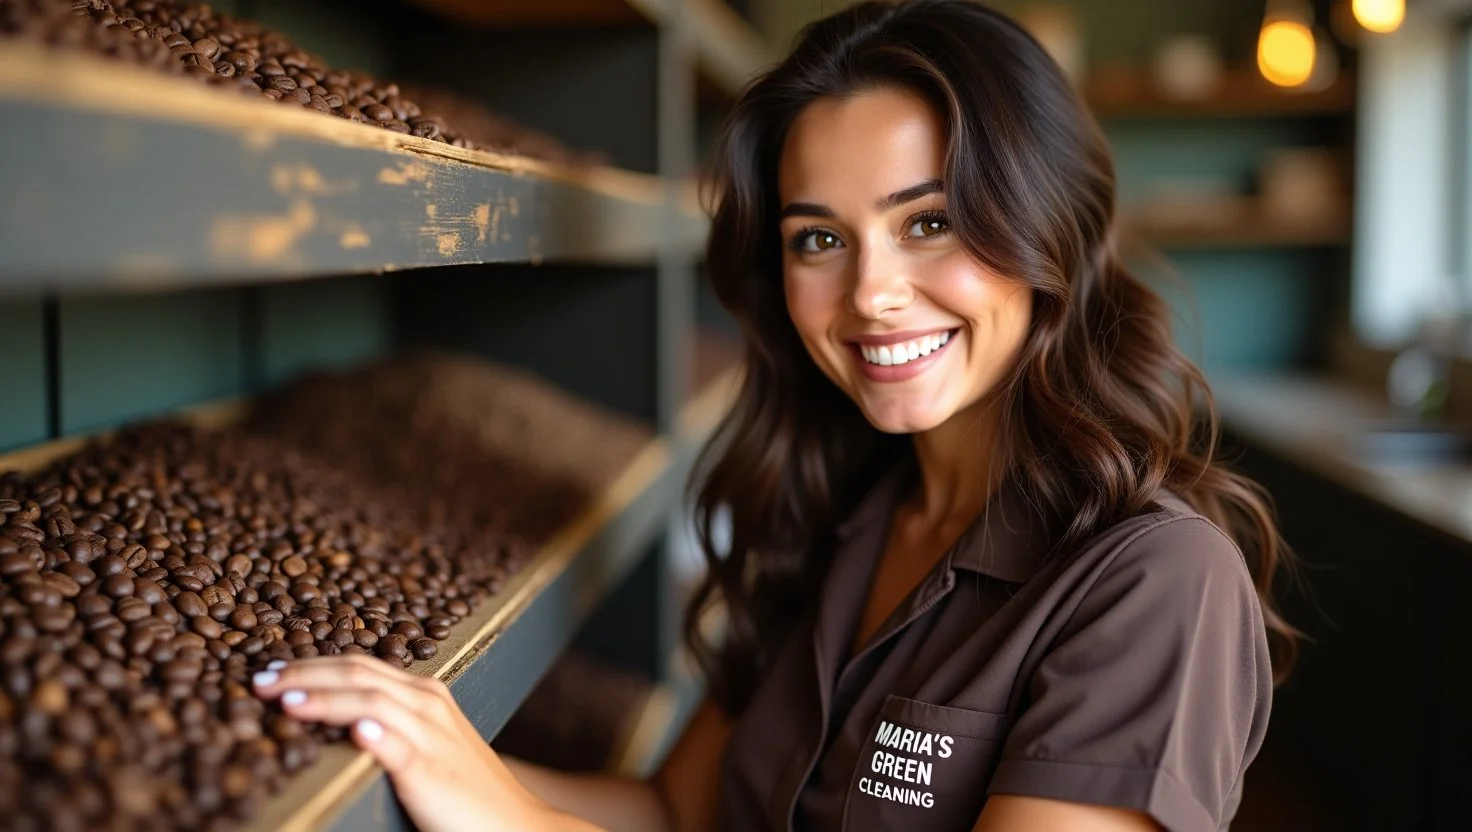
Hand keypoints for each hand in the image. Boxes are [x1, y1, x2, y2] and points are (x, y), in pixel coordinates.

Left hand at [252, 654, 577, 831]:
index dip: (312, 664)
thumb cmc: (464, 791)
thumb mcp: (426, 746)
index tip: (269, 673)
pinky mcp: (431, 771)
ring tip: (287, 702)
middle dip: (305, 673)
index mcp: (424, 693)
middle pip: (358, 673)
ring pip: (371, 701)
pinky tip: (355, 732)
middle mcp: (428, 704)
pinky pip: (400, 746)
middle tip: (259, 681)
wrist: (514, 824)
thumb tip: (336, 721)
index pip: (360, 665)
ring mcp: (431, 735)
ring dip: (325, 698)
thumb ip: (388, 726)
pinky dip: (377, 734)